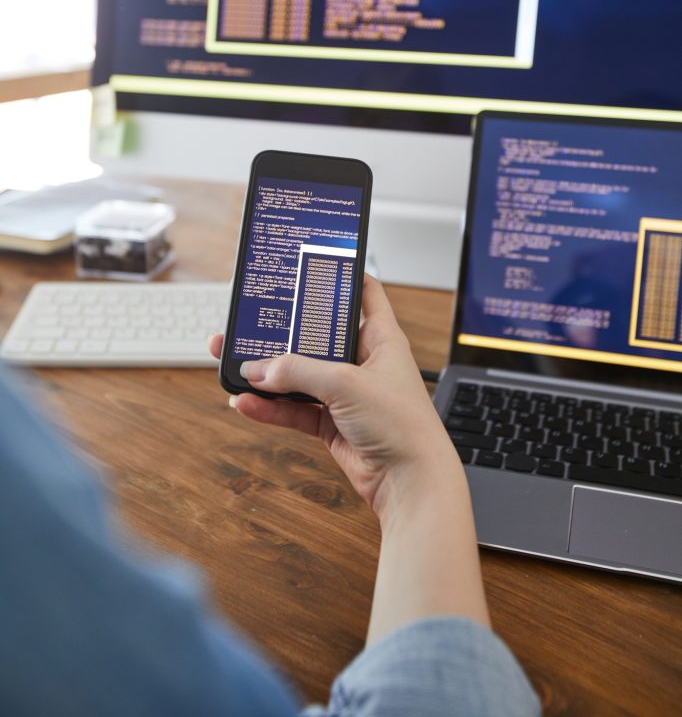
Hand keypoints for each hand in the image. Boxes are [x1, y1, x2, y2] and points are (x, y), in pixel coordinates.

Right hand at [209, 275, 459, 521]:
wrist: (411, 483)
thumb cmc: (403, 425)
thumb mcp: (346, 384)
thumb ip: (299, 372)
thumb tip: (259, 368)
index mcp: (380, 337)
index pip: (362, 292)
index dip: (339, 275)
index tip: (308, 263)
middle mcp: (363, 361)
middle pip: (316, 336)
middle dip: (283, 332)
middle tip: (251, 321)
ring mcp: (346, 393)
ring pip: (299, 375)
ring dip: (268, 373)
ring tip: (235, 364)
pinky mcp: (333, 423)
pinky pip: (294, 410)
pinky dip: (270, 408)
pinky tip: (246, 403)